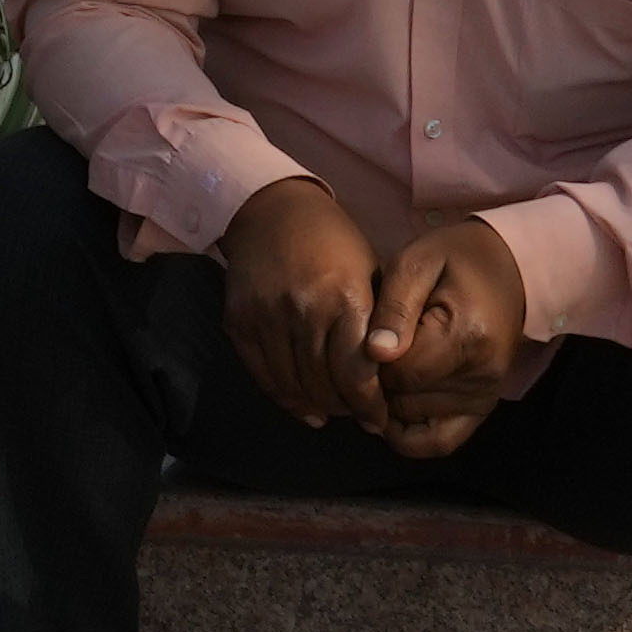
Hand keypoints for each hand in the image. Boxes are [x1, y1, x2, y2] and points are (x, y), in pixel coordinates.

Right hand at [217, 173, 387, 434]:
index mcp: (346, 298)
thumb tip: (392, 380)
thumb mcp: (371, 274)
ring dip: (317, 407)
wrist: (273, 210)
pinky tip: (304, 407)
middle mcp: (305, 310)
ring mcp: (267, 316)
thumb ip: (380, 324)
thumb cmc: (335, 243)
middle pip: (325, 386)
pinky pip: (263, 375)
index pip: (357, 374)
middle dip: (346, 410)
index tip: (379, 421)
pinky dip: (285, 398)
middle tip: (358, 416)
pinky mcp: (239, 321)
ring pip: (294, 386)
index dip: (370, 408)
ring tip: (334, 411)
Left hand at [366, 217, 534, 458]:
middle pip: (404, 401)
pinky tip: (395, 404)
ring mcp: (486, 398)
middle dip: (377, 380)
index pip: (399, 374)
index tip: (365, 337)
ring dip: (390, 401)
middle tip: (373, 350)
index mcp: (466, 337)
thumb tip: (375, 353)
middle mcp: (482, 376)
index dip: (370, 361)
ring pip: (414, 421)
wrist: (510, 269)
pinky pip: (440, 442)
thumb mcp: (416, 263)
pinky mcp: (483, 408)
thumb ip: (393, 308)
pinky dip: (411, 433)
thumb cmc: (456, 259)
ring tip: (386, 365)